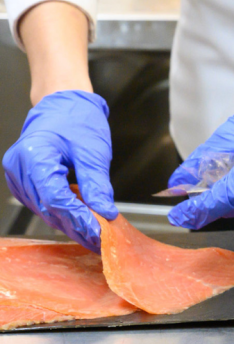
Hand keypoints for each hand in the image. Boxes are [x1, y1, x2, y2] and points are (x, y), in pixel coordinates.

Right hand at [2, 91, 116, 251]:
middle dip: (76, 226)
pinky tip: (79, 219)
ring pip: (44, 209)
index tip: (99, 231)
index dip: (78, 217)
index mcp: (35, 156)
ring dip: (68, 223)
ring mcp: (17, 173)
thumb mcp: (93, 152)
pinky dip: (60, 212)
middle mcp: (19, 166)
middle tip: (100, 241)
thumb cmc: (76, 119)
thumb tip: (105, 211)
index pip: (56, 198)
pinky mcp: (22, 178)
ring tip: (93, 235)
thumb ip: (97, 184)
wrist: (62, 102)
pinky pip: (41, 201)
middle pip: (48, 207)